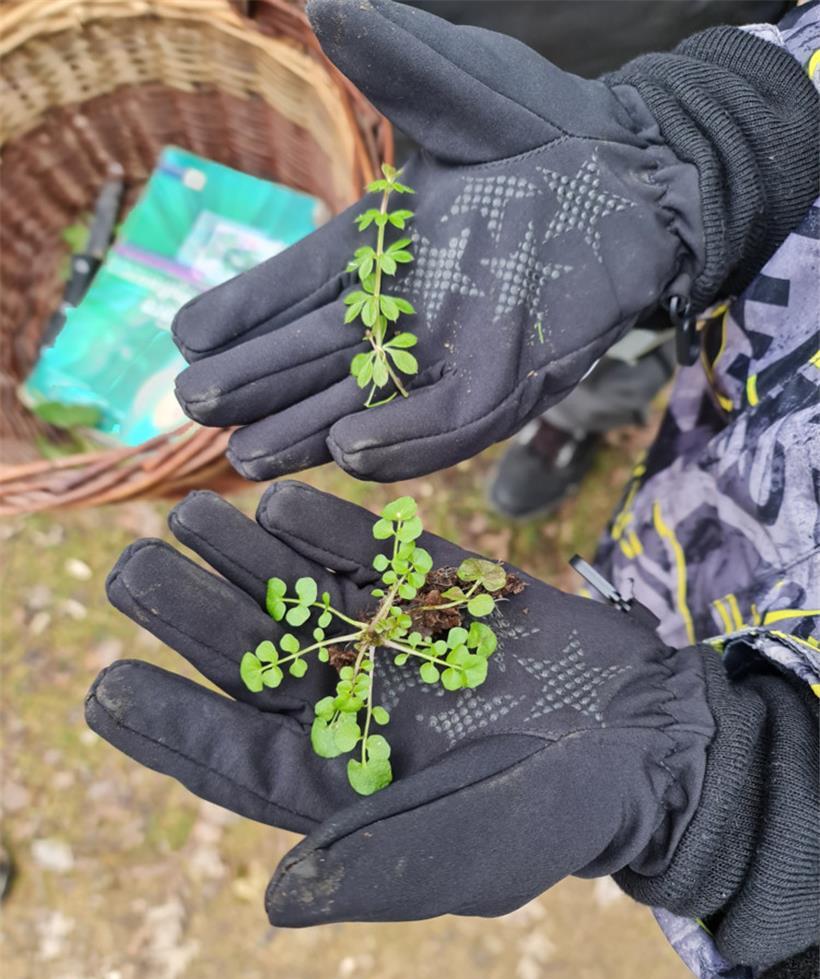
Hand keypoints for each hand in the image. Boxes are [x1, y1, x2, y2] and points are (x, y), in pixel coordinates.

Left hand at [85, 482, 718, 924]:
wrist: (652, 742)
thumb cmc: (560, 819)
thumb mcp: (472, 855)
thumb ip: (377, 864)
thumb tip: (273, 899)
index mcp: (348, 782)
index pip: (242, 756)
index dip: (174, 723)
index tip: (107, 687)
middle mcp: (360, 709)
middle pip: (259, 660)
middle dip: (195, 616)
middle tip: (132, 572)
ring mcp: (399, 646)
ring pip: (306, 599)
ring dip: (248, 560)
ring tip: (190, 518)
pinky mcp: (444, 597)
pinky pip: (379, 559)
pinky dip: (335, 532)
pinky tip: (283, 502)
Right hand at [171, 0, 704, 481]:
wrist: (638, 171)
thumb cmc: (547, 127)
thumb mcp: (462, 91)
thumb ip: (397, 63)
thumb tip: (328, 4)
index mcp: (379, 248)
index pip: (295, 286)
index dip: (244, 310)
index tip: (188, 335)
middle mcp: (405, 308)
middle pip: (315, 354)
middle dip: (257, 382)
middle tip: (197, 405)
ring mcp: (453, 350)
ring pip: (366, 400)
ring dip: (306, 428)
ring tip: (248, 454)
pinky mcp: (509, 380)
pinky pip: (449, 419)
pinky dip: (404, 438)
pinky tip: (349, 451)